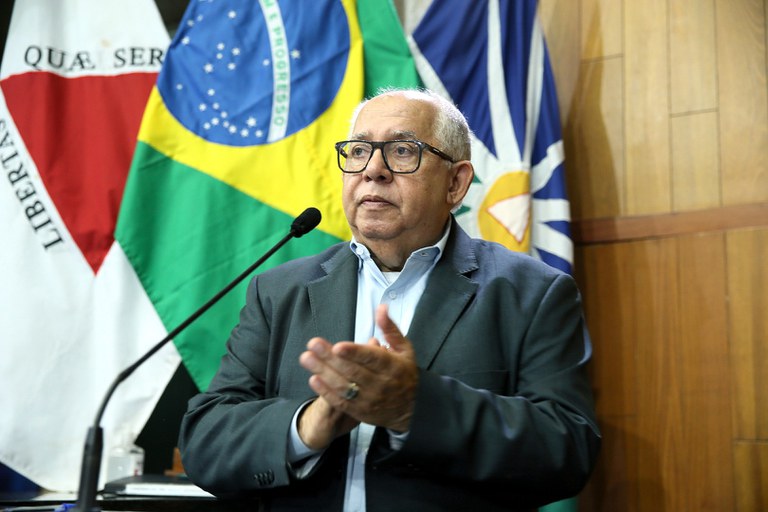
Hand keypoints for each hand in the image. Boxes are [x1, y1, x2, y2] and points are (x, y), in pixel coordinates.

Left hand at [299, 304, 418, 435]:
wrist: (411, 409)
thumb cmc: (404, 373)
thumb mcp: (404, 349)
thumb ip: (390, 328)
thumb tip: (380, 308)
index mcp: (392, 366)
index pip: (372, 359)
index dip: (354, 353)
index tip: (338, 346)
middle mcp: (380, 384)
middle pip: (352, 370)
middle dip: (330, 357)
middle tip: (313, 344)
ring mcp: (369, 400)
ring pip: (343, 386)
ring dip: (323, 372)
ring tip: (306, 358)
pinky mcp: (360, 411)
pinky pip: (340, 402)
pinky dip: (326, 391)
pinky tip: (313, 379)